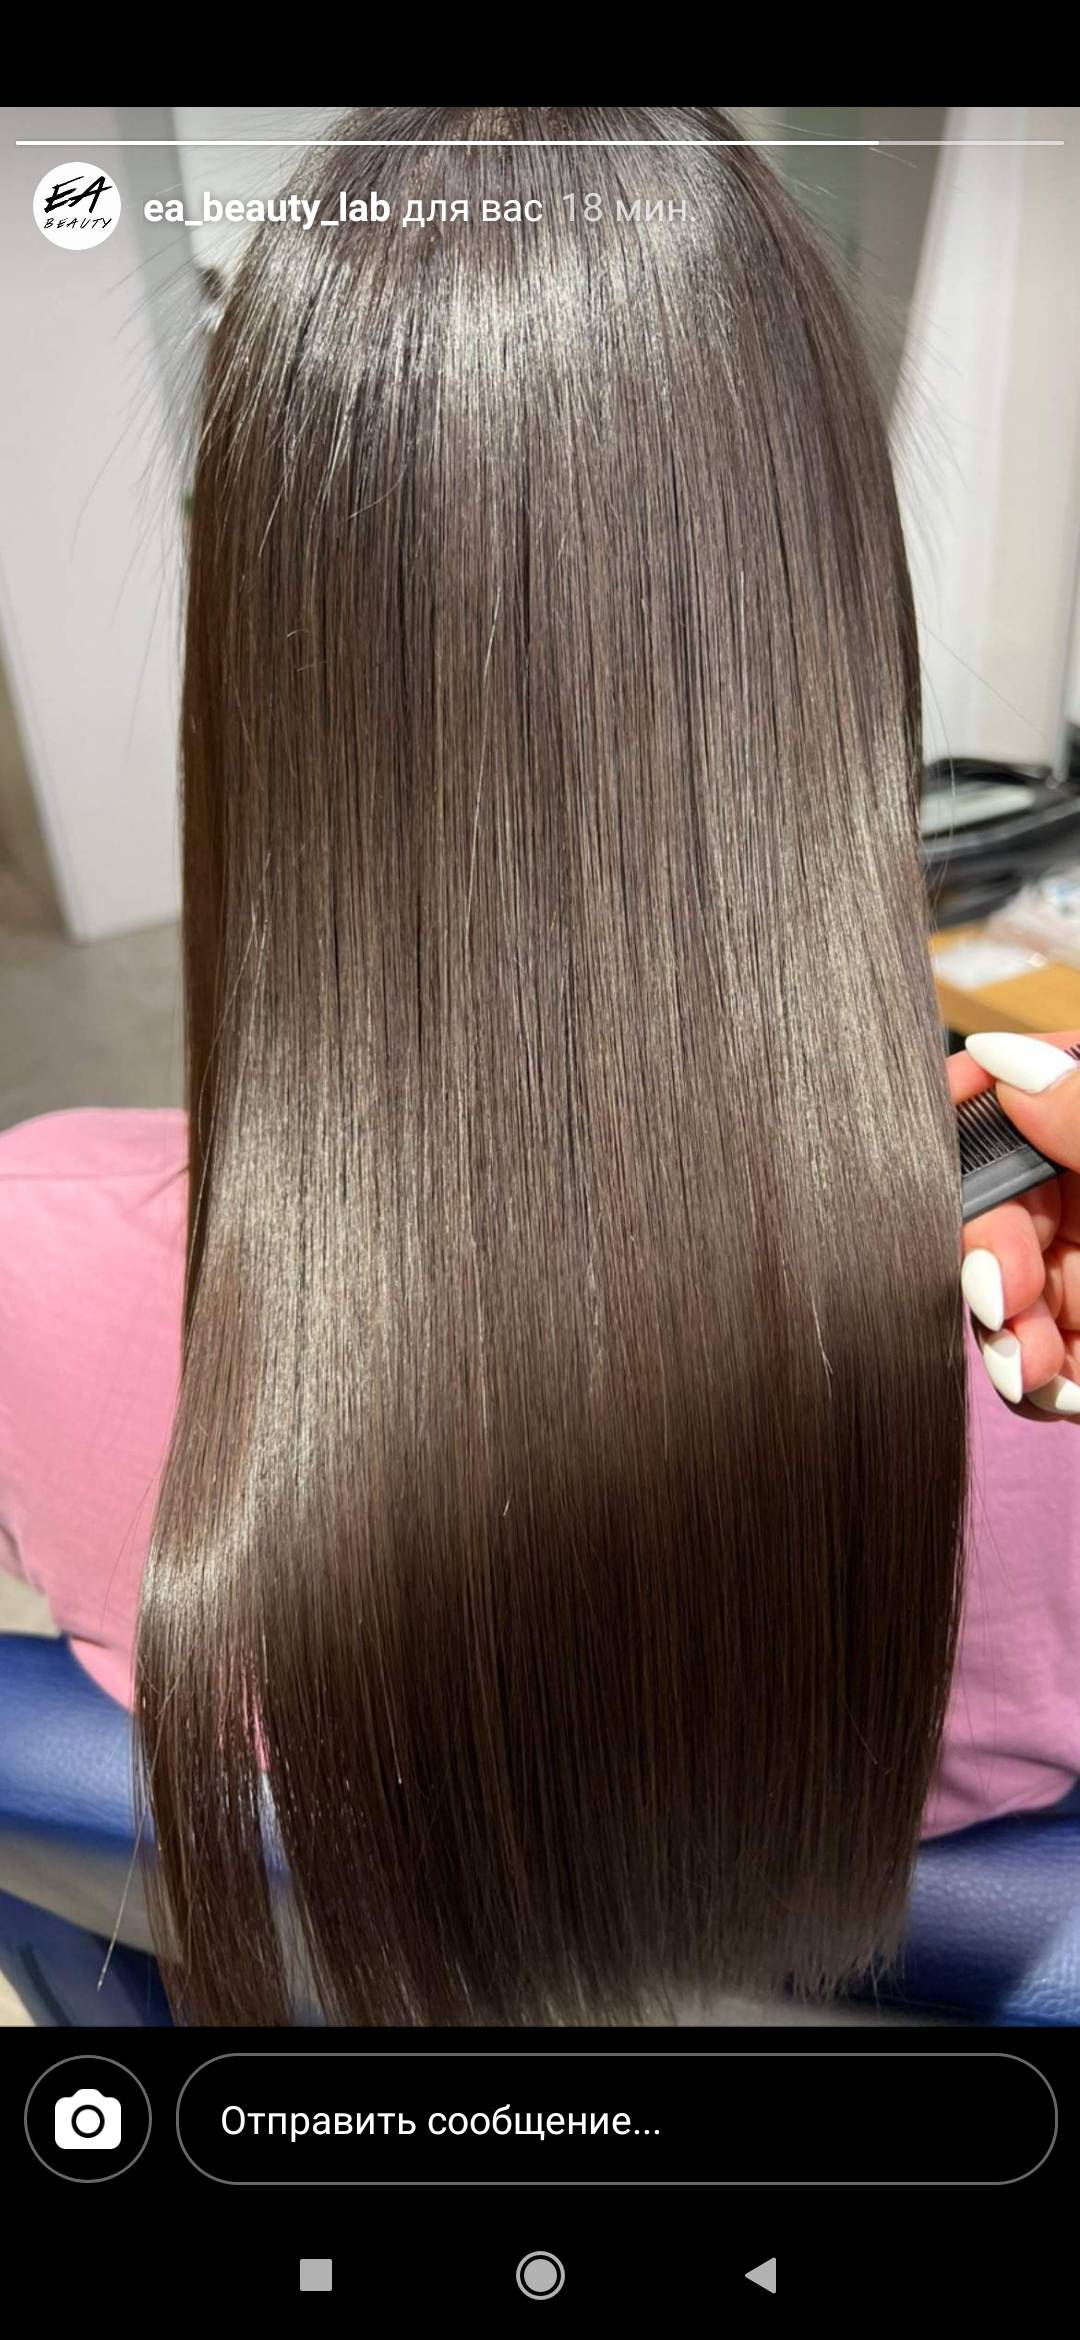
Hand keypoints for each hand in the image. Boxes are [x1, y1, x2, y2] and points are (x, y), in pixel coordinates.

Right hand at [954, 1030, 1079, 1415]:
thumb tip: (1002, 1058)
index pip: (1018, 1095)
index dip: (968, 1110)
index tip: (927, 1131)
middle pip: (990, 1205)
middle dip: (983, 1253)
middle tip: (1004, 1292)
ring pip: (999, 1293)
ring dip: (1004, 1331)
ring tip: (1031, 1362)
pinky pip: (1031, 1366)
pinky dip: (1032, 1382)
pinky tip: (1057, 1386)